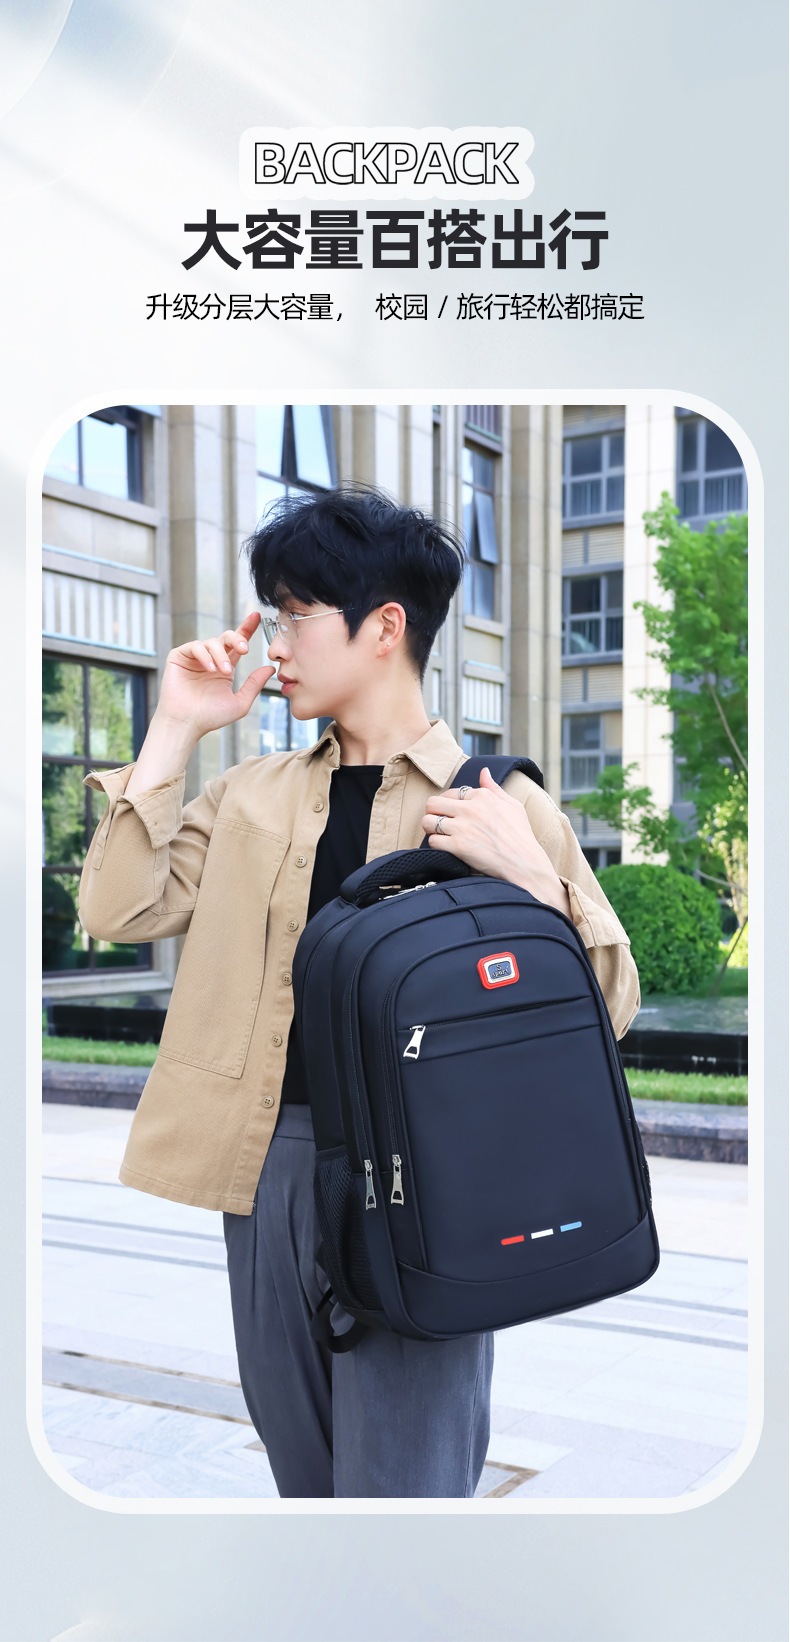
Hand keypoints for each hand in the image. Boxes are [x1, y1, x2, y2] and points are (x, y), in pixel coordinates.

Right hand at [156, 611, 274, 737]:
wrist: (187, 724)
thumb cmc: (210, 717)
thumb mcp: (239, 702)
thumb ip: (254, 684)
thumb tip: (270, 668)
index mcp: (225, 666)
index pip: (237, 644)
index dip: (247, 628)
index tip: (257, 617)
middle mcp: (210, 659)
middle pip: (226, 637)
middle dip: (237, 638)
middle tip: (245, 649)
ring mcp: (194, 657)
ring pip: (211, 642)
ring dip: (221, 655)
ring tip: (223, 671)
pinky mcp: (178, 657)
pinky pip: (194, 646)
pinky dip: (205, 655)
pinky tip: (210, 669)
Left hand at [422, 766, 571, 915]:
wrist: (525, 862)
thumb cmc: (521, 835)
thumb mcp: (513, 805)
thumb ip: (494, 788)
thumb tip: (483, 771)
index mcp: (482, 796)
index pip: (452, 792)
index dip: (449, 803)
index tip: (451, 813)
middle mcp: (470, 809)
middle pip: (432, 803)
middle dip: (433, 812)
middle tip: (438, 821)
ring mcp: (462, 827)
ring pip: (428, 821)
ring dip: (430, 829)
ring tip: (439, 834)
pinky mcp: (458, 846)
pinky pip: (433, 841)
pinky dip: (436, 845)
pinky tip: (446, 847)